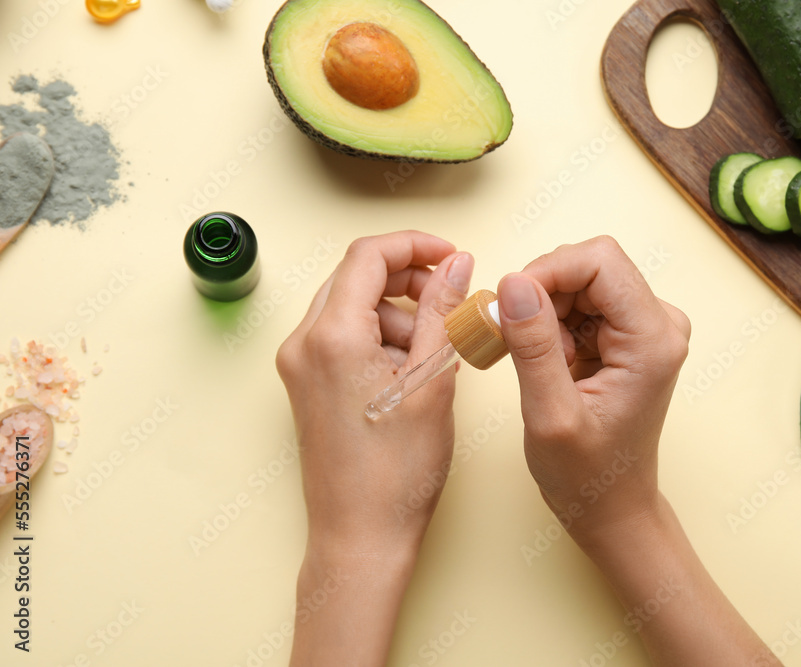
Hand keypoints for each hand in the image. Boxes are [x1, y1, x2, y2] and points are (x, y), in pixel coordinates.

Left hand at [276, 231, 472, 665]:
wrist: (361, 536)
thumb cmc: (396, 472)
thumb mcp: (433, 380)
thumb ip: (443, 311)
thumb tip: (455, 265)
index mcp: (332, 336)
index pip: (368, 256)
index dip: (415, 245)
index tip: (452, 255)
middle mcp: (304, 343)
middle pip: (357, 277)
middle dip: (409, 280)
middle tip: (452, 298)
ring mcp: (299, 365)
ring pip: (352, 307)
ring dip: (399, 313)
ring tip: (437, 352)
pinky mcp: (306, 384)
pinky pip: (345, 337)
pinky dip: (382, 338)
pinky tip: (413, 371)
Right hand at [496, 236, 690, 543]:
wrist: (612, 507)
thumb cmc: (588, 476)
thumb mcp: (551, 415)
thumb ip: (533, 346)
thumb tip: (514, 283)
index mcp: (652, 340)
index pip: (600, 261)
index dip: (547, 271)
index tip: (509, 306)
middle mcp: (659, 324)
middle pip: (590, 265)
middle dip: (543, 294)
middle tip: (515, 341)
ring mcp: (646, 328)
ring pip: (581, 281)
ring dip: (546, 313)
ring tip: (540, 365)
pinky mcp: (628, 335)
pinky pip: (581, 303)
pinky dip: (553, 325)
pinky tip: (552, 365)